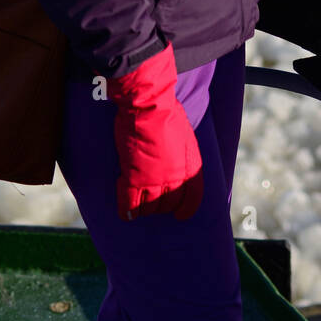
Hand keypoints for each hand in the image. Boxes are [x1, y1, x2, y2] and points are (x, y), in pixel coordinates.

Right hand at [106, 44, 203, 220]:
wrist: (148, 107)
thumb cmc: (167, 113)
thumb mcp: (185, 135)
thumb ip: (182, 155)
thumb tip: (176, 164)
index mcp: (190, 166)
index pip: (193, 197)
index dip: (186, 208)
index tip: (180, 214)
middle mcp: (174, 178)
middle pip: (169, 204)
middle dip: (162, 206)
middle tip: (153, 201)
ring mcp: (153, 181)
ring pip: (150, 208)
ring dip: (144, 208)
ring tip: (139, 203)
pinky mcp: (133, 179)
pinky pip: (130, 205)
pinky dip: (127, 211)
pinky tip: (126, 213)